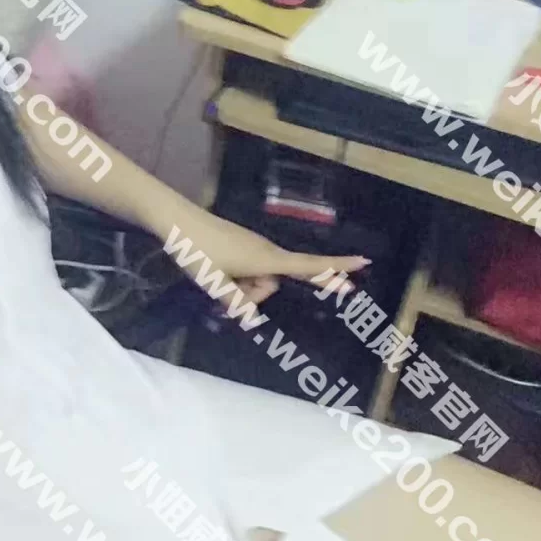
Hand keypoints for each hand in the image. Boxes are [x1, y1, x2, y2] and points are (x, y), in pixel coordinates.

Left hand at [175, 209, 368, 305]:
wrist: (177, 221)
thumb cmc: (199, 251)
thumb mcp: (215, 284)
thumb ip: (236, 304)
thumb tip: (252, 319)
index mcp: (266, 260)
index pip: (309, 266)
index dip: (335, 268)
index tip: (363, 264)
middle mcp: (264, 251)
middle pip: (274, 283)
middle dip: (256, 295)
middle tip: (226, 300)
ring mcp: (252, 247)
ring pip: (258, 278)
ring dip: (242, 288)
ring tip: (216, 281)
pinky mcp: (240, 245)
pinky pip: (248, 269)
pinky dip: (236, 279)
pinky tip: (215, 275)